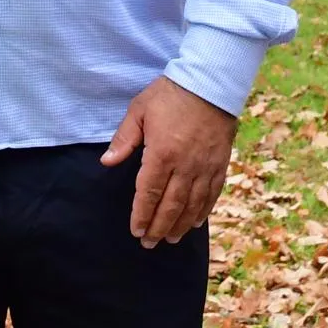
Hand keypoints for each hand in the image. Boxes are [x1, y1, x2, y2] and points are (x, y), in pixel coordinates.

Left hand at [100, 76, 237, 248]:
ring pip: (193, 205)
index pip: (150, 193)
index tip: (136, 231)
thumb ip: (124, 139)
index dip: (142, 214)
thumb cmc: (169, 95)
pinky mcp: (220, 164)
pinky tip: (195, 222)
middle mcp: (185, 166)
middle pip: (171, 205)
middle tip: (149, 243)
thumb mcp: (139, 111)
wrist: (210, 84)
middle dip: (158, 226)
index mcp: (162, 153)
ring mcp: (205, 167)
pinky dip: (203, 211)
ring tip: (170, 238)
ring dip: (180, 225)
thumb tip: (107, 162)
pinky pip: (212, 194)